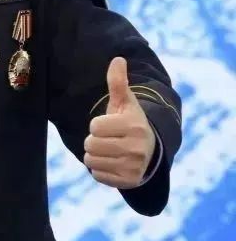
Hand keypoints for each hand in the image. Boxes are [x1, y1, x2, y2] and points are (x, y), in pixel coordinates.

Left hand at [84, 57, 155, 188]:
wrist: (149, 151)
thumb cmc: (129, 122)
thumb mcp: (124, 102)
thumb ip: (117, 82)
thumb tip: (117, 59)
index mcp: (134, 125)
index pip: (94, 126)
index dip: (97, 125)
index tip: (110, 125)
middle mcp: (137, 147)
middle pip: (91, 144)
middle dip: (94, 140)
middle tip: (109, 139)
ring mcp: (134, 166)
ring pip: (91, 160)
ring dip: (95, 155)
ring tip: (110, 150)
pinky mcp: (128, 181)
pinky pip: (96, 175)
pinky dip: (99, 170)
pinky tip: (112, 163)